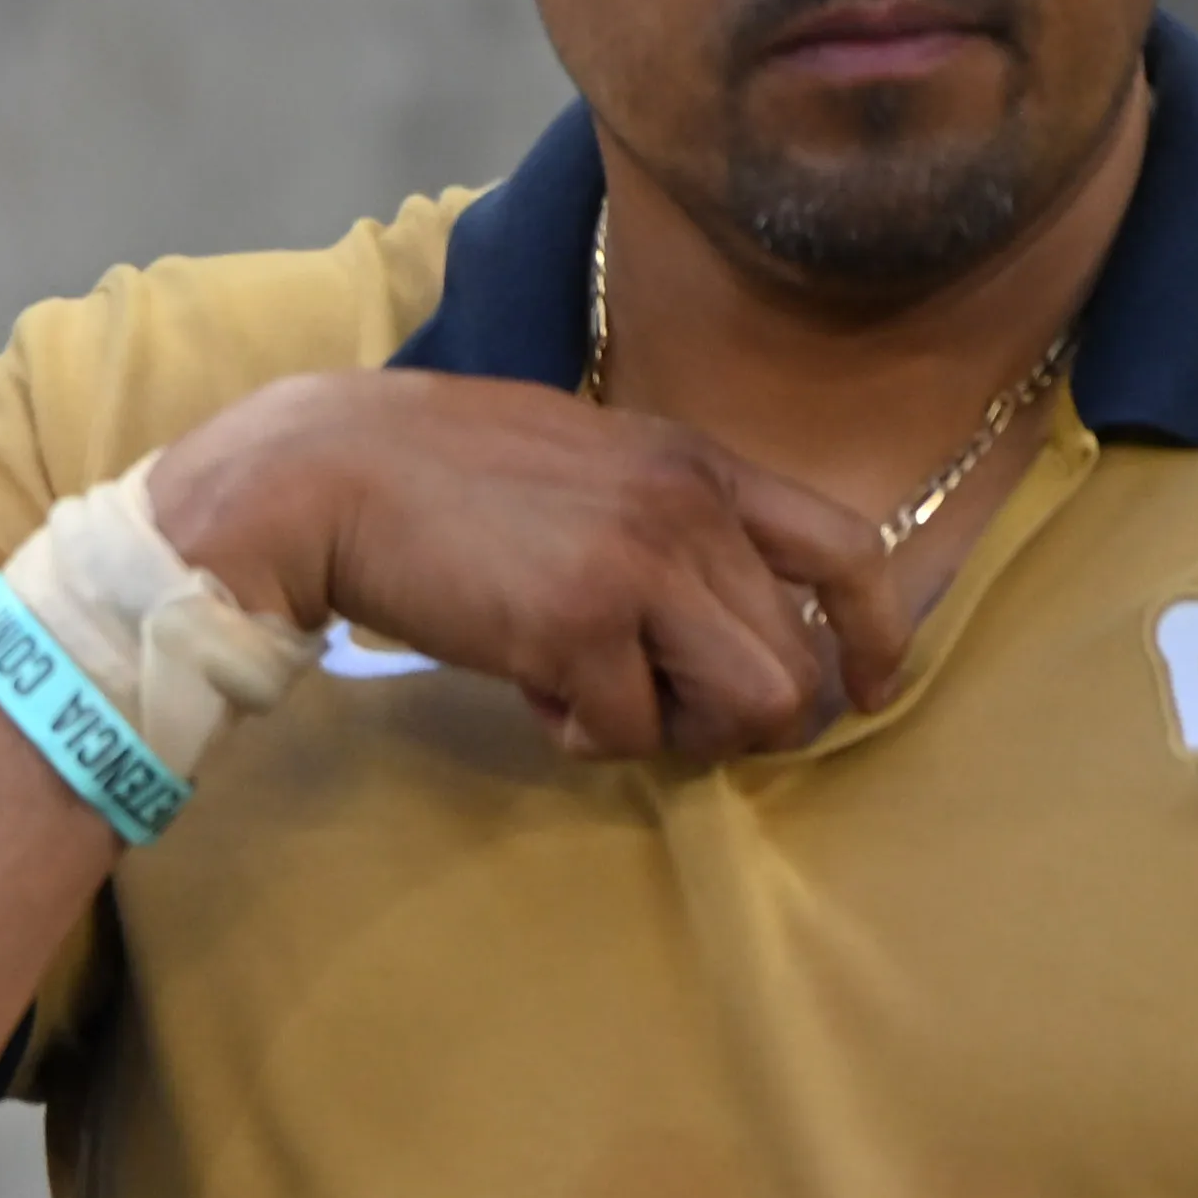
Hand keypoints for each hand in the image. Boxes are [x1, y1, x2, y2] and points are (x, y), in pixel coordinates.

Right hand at [139, 370, 914, 765]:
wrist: (320, 474)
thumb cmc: (432, 472)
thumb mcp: (582, 464)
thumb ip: (659, 519)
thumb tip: (708, 620)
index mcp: (695, 462)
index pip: (847, 550)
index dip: (876, 638)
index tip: (863, 693)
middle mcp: (689, 509)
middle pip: (796, 664)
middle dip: (733, 716)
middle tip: (656, 713)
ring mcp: (639, 567)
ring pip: (747, 706)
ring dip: (675, 731)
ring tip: (596, 702)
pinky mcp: (576, 628)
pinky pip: (628, 732)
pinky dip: (583, 735)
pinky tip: (531, 694)